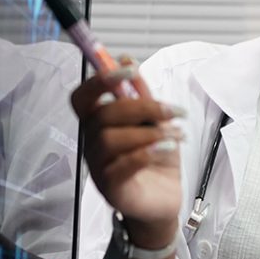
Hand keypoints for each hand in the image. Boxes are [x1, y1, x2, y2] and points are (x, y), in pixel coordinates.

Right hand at [71, 61, 183, 246]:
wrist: (164, 199)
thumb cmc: (155, 159)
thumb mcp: (154, 120)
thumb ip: (139, 93)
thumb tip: (126, 58)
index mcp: (96, 123)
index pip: (82, 97)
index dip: (100, 80)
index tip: (130, 69)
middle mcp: (92, 144)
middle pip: (103, 115)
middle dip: (143, 107)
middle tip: (174, 111)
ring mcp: (99, 167)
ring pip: (112, 140)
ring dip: (151, 132)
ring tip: (177, 135)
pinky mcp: (112, 188)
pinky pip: (123, 165)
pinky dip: (149, 152)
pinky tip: (169, 147)